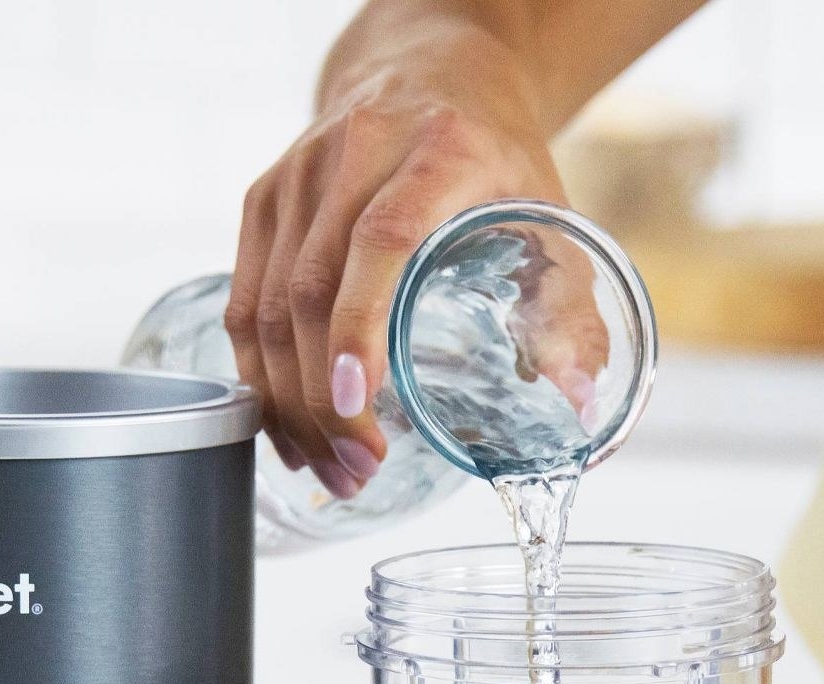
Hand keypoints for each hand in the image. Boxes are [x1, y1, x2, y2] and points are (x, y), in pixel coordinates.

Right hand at [225, 37, 597, 497]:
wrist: (428, 72)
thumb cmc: (492, 156)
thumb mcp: (548, 216)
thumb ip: (568, 310)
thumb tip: (580, 405)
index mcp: (435, 151)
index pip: (380, 242)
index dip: (359, 326)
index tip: (357, 402)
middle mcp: (352, 154)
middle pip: (308, 291)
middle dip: (323, 400)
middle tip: (356, 472)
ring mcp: (296, 177)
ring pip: (263, 307)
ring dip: (287, 405)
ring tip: (326, 470)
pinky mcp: (262, 201)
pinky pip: (243, 304)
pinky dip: (259, 378)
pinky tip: (288, 430)